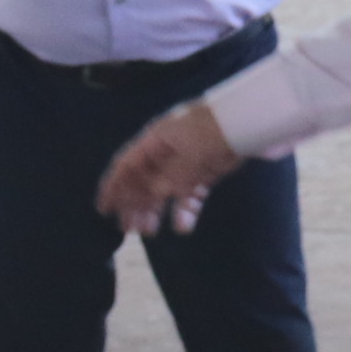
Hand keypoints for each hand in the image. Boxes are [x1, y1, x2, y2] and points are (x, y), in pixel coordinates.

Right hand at [98, 101, 243, 234]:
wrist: (247, 119)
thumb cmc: (212, 130)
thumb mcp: (188, 154)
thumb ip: (170, 178)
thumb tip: (154, 196)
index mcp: (155, 141)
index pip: (126, 166)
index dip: (113, 188)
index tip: (104, 209)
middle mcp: (166, 152)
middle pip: (143, 182)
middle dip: (134, 205)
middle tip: (129, 230)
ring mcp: (186, 162)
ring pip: (164, 191)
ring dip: (155, 211)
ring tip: (149, 232)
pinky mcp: (205, 171)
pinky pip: (190, 194)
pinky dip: (185, 210)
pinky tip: (182, 227)